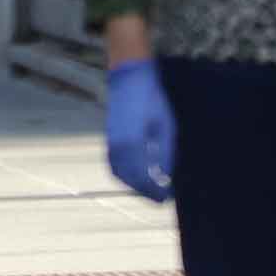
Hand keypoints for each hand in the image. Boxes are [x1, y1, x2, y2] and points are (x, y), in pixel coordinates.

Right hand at [103, 59, 176, 203]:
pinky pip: (114, 164)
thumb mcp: (165, 127)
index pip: (142, 178)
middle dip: (144, 191)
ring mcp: (111, 142)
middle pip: (129, 179)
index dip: (154, 191)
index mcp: (133, 144)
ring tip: (150, 188)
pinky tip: (136, 174)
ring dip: (133, 184)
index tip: (166, 198)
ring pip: (119, 173)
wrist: (129, 77)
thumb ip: (163, 154)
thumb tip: (165, 176)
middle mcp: (118, 146)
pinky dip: (124, 174)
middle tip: (160, 197)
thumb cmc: (151, 99)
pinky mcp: (109, 138)